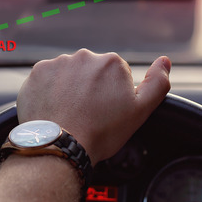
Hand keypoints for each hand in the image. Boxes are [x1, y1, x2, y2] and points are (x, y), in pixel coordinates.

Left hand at [17, 48, 170, 165]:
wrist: (60, 145)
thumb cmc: (101, 132)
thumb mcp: (140, 112)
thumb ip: (157, 83)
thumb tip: (164, 61)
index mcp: (111, 62)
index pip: (115, 75)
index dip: (112, 95)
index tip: (106, 112)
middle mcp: (84, 56)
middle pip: (91, 72)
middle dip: (90, 89)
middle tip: (88, 114)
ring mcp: (58, 63)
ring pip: (68, 75)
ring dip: (70, 89)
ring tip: (70, 114)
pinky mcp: (37, 73)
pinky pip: (47, 79)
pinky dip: (50, 91)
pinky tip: (54, 109)